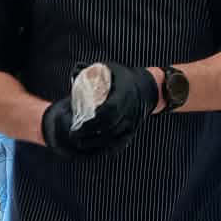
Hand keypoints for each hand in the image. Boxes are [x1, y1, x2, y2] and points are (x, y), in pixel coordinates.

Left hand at [40, 61, 158, 153]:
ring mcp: (133, 122)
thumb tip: (75, 69)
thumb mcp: (110, 69)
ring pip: (114, 137)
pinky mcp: (133, 131)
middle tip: (73, 134)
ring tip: (79, 142)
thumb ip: (91, 69)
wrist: (147, 89)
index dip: (94, 119)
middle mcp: (131, 109)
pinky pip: (121, 144)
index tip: (79, 122)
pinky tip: (95, 151)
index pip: (110, 109)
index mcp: (125, 93)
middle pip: (110, 126)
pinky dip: (108, 149)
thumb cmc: (123, 78)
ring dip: (96, 143)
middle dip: (90, 133)